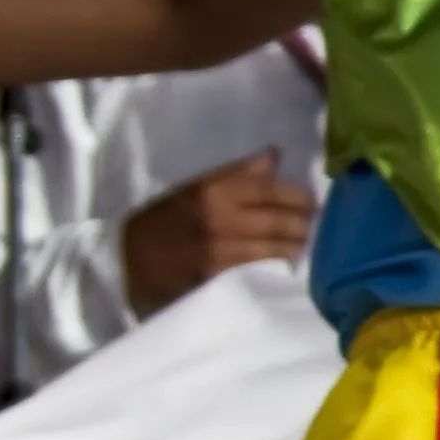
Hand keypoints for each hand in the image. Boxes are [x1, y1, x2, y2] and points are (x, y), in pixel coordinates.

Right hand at [123, 150, 318, 315]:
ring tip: (303, 245)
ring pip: (275, 250)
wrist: (127, 262)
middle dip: (303, 224)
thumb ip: (234, 173)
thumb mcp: (193, 189)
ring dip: (295, 248)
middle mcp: (221, 222)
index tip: (310, 201)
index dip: (297, 197)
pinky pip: (260, 273)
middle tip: (312, 225)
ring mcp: (222, 255)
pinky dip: (277, 269)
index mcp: (214, 192)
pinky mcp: (222, 282)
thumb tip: (273, 156)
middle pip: (279, 222)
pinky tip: (285, 267)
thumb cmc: (162, 222)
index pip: (270, 191)